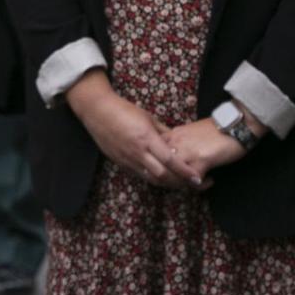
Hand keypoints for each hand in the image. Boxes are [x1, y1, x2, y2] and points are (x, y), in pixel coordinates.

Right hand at [65, 72, 195, 188]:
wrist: (97, 111)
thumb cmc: (123, 110)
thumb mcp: (148, 118)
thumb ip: (163, 133)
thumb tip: (177, 143)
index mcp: (146, 138)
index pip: (171, 160)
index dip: (186, 172)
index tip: (198, 178)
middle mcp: (137, 152)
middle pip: (162, 176)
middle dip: (180, 183)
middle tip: (193, 184)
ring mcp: (127, 159)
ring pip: (151, 179)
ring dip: (167, 183)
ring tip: (180, 183)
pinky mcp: (120, 162)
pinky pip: (140, 175)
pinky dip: (152, 178)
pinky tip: (161, 177)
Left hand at [162, 117, 247, 186]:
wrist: (235, 123)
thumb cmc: (216, 128)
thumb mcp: (190, 131)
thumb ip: (178, 142)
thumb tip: (172, 154)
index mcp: (172, 135)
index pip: (154, 154)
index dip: (157, 167)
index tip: (167, 174)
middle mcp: (176, 143)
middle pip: (160, 167)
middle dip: (166, 180)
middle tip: (179, 184)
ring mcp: (187, 152)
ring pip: (172, 176)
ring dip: (182, 185)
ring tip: (193, 185)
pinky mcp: (201, 160)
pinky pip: (192, 181)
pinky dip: (199, 186)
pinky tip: (208, 182)